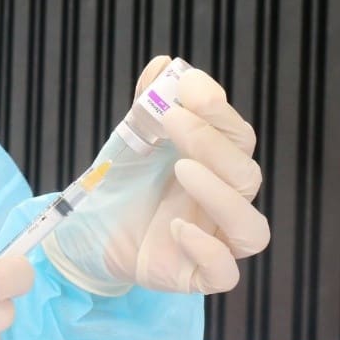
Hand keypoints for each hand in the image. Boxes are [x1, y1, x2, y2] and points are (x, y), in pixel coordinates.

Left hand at [44, 57, 270, 295]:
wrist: (88, 228)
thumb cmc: (124, 180)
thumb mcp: (132, 138)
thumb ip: (148, 103)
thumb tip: (164, 64)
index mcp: (218, 165)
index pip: (237, 136)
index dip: (218, 110)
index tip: (189, 86)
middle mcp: (225, 202)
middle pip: (246, 175)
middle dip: (212, 143)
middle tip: (171, 118)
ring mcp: (216, 241)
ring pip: (251, 228)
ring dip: (221, 195)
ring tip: (182, 168)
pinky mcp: (197, 275)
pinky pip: (224, 273)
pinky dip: (207, 250)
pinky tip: (175, 226)